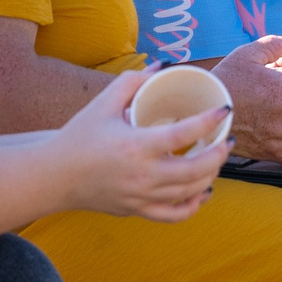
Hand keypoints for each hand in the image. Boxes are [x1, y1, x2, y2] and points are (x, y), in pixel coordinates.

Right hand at [54, 69, 230, 222]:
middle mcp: (142, 175)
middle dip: (219, 154)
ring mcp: (141, 197)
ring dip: (211, 175)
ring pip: (190, 192)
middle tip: (226, 139)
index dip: (209, 122)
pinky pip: (175, 215)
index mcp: (135, 146)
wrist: (54, 176)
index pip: (183, 134)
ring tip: (216, 159)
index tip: (224, 110)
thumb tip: (162, 66)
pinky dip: (194, 204)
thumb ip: (132, 82)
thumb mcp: (103, 104)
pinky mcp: (138, 210)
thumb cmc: (79, 137)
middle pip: (196, 170)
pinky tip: (203, 190)